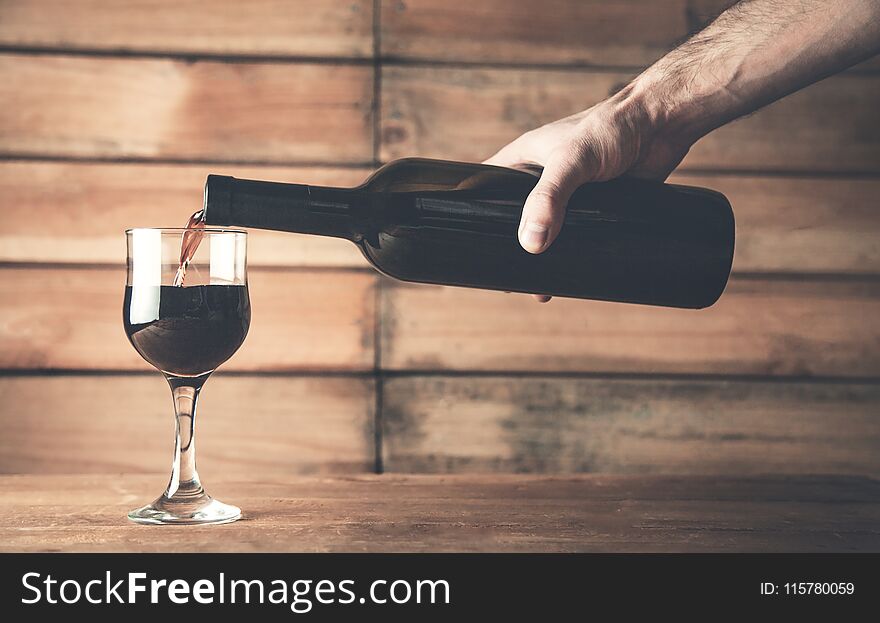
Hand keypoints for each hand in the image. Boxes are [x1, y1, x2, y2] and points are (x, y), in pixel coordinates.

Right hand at [484, 94, 692, 300]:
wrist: (663, 124)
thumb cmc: (612, 127)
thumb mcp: (572, 161)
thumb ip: (549, 199)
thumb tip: (532, 244)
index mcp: (523, 159)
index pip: (485, 189)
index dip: (475, 214)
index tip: (469, 244)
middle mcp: (542, 178)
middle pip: (515, 218)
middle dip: (512, 247)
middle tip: (507, 279)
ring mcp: (570, 194)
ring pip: (548, 230)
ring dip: (544, 257)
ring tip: (538, 288)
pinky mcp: (596, 208)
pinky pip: (577, 236)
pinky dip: (573, 254)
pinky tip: (572, 276)